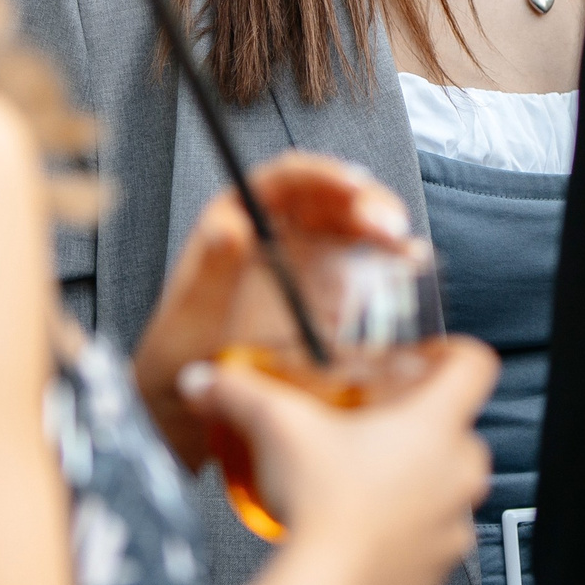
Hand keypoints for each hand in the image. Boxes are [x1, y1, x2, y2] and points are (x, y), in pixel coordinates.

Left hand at [131, 152, 415, 468]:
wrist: (187, 409)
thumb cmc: (176, 358)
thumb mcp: (189, 317)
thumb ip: (212, 272)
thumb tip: (232, 226)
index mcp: (235, 218)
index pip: (285, 178)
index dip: (323, 174)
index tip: (352, 186)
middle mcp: (274, 231)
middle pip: (328, 198)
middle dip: (365, 201)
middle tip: (389, 224)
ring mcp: (302, 261)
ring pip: (351, 226)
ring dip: (381, 226)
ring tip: (402, 244)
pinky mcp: (324, 294)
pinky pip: (361, 266)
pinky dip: (387, 260)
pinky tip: (408, 262)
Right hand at [197, 335, 496, 584]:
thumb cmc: (321, 506)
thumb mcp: (276, 427)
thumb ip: (239, 392)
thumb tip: (205, 379)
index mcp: (437, 423)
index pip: (475, 363)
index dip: (450, 352)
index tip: (423, 359)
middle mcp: (460, 469)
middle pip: (458, 424)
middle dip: (421, 421)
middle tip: (375, 422)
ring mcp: (455, 520)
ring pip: (449, 481)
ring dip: (418, 475)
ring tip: (367, 476)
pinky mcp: (440, 565)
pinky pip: (434, 533)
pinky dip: (409, 525)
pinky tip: (367, 523)